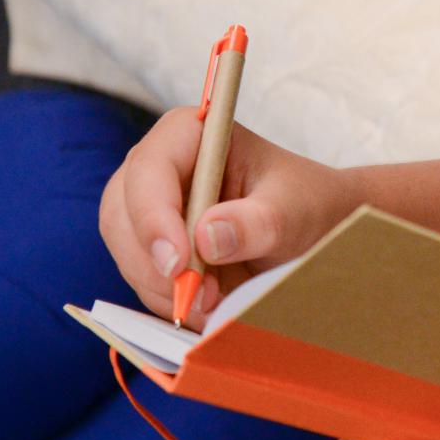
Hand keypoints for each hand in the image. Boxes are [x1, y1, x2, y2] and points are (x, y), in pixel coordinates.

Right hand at [99, 110, 359, 329]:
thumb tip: (206, 236)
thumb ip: (257, 223)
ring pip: (127, 253)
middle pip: (123, 215)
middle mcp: (159, 166)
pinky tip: (209, 305)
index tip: (178, 264)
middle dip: (156, 264)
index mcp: (190, 134)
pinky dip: (170, 300)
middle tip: (202, 296)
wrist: (316, 227)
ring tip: (218, 302)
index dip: (154, 218)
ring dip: (165, 289)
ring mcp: (149, 207)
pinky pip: (141, 278)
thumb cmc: (307, 203)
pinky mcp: (151, 245)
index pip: (150, 170)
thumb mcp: (295, 211)